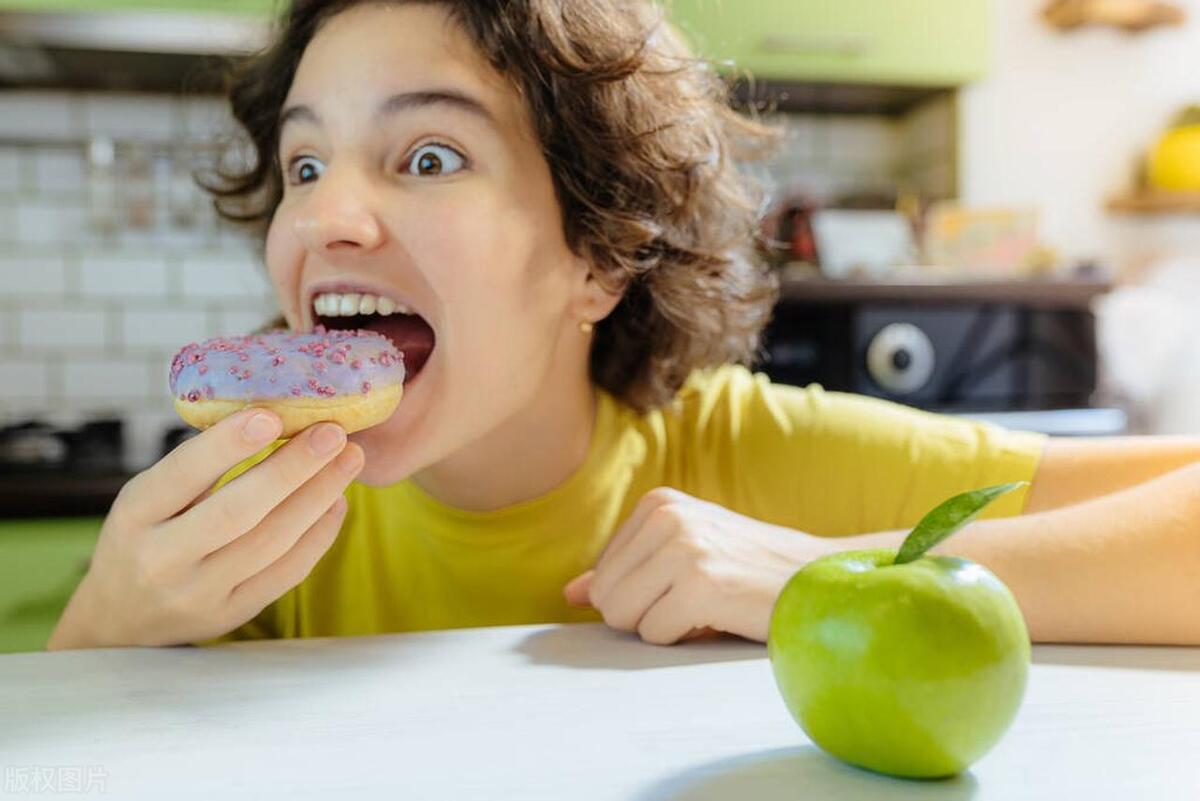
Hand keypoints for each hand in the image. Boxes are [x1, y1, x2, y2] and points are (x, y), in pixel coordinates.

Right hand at [48, 409, 362, 648]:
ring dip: (317, 496)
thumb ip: (196, 466)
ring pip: (270, 542)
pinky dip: (318, 534)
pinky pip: (286, 573)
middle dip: (293, 468)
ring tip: (348, 459)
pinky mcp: (230, 615)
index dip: (227, 444)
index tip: (271, 415)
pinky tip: (337, 501)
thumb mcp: (146, 498)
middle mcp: (162, 558)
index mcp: (134, 515)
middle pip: (237, 511)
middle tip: (333, 432)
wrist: (123, 618)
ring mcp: (198, 593)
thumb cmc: (144, 537)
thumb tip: (271, 415)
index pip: (183, 475)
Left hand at [562, 487, 830, 644]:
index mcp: (657, 503)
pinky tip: (721, 615)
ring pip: (622, 616)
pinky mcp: (700, 583)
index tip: (690, 582)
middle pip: (605, 597)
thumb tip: (571, 594)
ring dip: (665, 626)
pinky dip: (686, 638)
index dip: (643, 595)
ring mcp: (683, 548)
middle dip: (646, 614)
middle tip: (698, 599)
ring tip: (708, 605)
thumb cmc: (749, 572)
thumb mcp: (683, 555)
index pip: (602, 576)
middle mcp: (666, 517)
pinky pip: (655, 635)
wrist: (817, 580)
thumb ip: (624, 570)